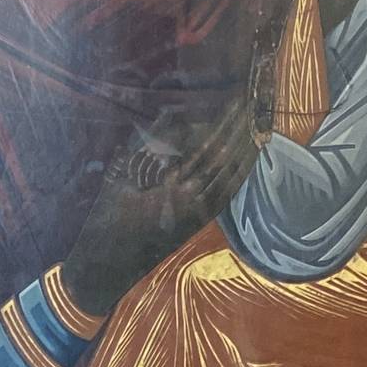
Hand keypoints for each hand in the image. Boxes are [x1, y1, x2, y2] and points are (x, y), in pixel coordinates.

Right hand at [59, 100, 257, 319]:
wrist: (109, 263)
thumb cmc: (108, 216)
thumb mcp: (121, 175)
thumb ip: (148, 145)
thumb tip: (170, 112)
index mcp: (172, 187)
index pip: (208, 147)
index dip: (225, 123)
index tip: (237, 102)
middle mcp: (192, 200)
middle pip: (225, 158)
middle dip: (240, 130)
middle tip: (254, 104)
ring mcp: (199, 213)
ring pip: (231, 175)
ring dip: (246, 149)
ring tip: (259, 124)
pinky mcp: (199, 222)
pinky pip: (228, 194)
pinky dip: (241, 173)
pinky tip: (249, 158)